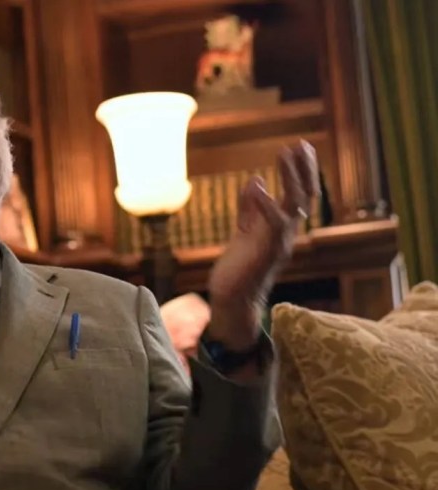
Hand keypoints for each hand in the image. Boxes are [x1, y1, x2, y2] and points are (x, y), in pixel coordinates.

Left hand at [206, 140, 320, 350]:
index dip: (300, 171)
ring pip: (295, 205)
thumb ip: (249, 207)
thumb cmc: (238, 268)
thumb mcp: (244, 231)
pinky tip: (259, 184)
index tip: (298, 147)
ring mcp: (279, 243)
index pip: (298, 194)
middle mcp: (287, 234)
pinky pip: (273, 224)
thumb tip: (255, 180)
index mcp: (281, 228)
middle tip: (301, 144)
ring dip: (291, 178)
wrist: (231, 299)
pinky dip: (266, 203)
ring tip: (285, 153)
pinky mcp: (266, 252)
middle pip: (305, 196)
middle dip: (304, 169)